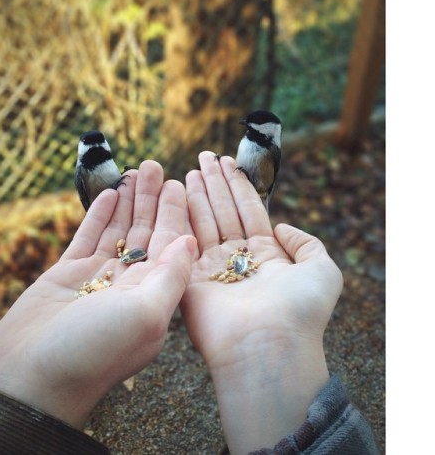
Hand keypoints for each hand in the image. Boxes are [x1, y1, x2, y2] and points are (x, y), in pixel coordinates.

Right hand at [0, 161, 195, 428]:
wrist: (32, 378)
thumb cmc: (93, 353)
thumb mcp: (145, 315)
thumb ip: (171, 276)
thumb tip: (191, 240)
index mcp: (153, 296)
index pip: (171, 245)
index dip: (175, 212)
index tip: (180, 182)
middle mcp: (129, 286)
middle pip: (146, 233)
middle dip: (151, 199)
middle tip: (155, 166)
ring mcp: (98, 279)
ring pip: (118, 231)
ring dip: (127, 201)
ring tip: (134, 171)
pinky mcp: (69, 276)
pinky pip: (89, 238)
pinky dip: (99, 216)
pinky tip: (110, 194)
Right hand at [181, 152, 342, 453]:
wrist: (269, 346)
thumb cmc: (300, 311)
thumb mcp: (322, 271)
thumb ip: (308, 244)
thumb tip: (283, 227)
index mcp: (266, 256)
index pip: (249, 211)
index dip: (239, 186)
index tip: (228, 162)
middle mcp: (237, 259)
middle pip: (224, 211)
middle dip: (216, 183)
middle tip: (205, 155)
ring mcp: (212, 268)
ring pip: (205, 221)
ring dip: (199, 192)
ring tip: (193, 166)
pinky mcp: (190, 277)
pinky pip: (186, 239)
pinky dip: (183, 214)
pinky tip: (179, 191)